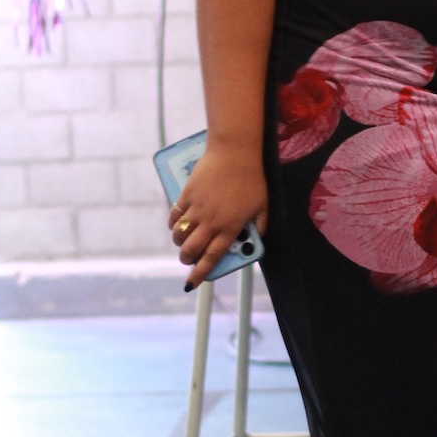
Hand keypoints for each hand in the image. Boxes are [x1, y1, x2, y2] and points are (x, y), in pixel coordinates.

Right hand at [169, 141, 268, 289]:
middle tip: (187, 259)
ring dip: (179, 243)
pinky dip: (173, 224)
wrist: (235, 153)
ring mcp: (198, 208)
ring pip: (180, 235)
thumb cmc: (253, 179)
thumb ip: (260, 226)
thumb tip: (256, 240)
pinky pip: (175, 215)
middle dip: (186, 259)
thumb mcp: (263, 206)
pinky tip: (176, 225)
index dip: (200, 272)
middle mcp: (212, 222)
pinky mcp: (188, 195)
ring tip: (183, 242)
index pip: (212, 257)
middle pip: (191, 249)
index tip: (192, 282)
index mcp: (230, 228)